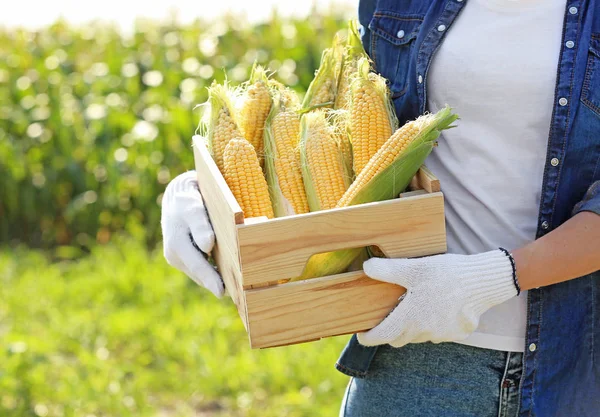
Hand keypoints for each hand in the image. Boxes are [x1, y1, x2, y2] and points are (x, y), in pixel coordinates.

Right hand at [161, 171, 223, 296]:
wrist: (178, 196)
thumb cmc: (188, 201)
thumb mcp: (194, 208)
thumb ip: (200, 226)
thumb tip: (207, 245)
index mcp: (176, 246)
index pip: (197, 266)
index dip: (211, 280)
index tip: (222, 292)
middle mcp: (174, 255)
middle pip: (199, 274)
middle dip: (216, 283)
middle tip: (237, 295)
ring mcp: (177, 258)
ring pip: (199, 273)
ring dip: (214, 279)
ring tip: (234, 289)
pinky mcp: (183, 257)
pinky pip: (199, 268)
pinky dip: (211, 272)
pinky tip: (226, 275)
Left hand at [357, 250, 517, 347]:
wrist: (483, 281)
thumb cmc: (447, 274)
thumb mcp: (414, 268)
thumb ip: (388, 270)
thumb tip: (366, 267)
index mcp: (410, 318)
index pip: (382, 336)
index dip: (368, 338)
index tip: (361, 335)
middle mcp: (425, 332)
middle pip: (399, 338)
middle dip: (390, 330)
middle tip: (388, 315)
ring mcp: (442, 335)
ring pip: (418, 336)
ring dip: (413, 326)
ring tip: (415, 306)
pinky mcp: (458, 333)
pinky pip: (438, 333)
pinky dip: (433, 324)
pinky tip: (437, 307)